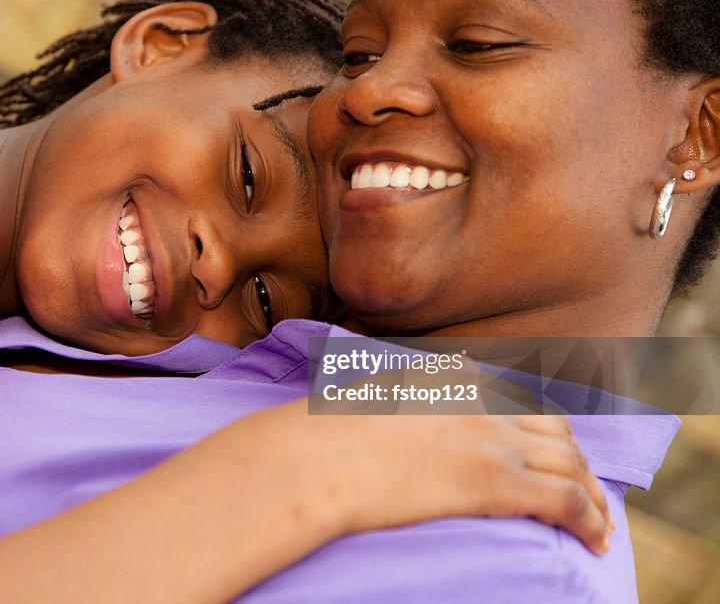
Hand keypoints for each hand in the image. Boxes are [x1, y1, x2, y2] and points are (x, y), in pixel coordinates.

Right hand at [246, 404, 613, 554]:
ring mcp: (491, 438)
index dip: (542, 427)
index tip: (547, 447)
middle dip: (576, 458)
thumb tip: (390, 404)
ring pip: (570, 464)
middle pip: (554, 428)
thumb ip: (396, 395)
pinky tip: (597, 539)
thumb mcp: (364, 396)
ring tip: (600, 522)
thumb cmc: (319, 435)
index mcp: (450, 376)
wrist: (315, 458)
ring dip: (592, 494)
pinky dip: (591, 519)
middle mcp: (480, 402)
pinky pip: (566, 499)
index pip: (516, 398)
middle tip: (584, 486)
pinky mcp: (496, 481)